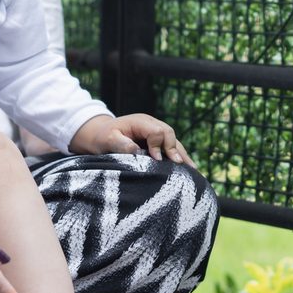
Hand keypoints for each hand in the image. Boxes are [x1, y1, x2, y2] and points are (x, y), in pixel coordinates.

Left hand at [69, 113, 196, 167]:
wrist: (100, 134)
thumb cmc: (102, 137)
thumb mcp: (107, 140)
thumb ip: (121, 144)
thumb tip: (137, 151)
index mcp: (141, 122)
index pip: (157, 131)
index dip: (158, 145)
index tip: (155, 160)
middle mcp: (151, 125)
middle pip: (169, 134)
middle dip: (174, 150)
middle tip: (178, 165)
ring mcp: (156, 132)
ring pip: (174, 141)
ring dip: (182, 155)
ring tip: (193, 171)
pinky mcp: (157, 142)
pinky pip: (171, 147)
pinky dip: (179, 157)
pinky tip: (188, 170)